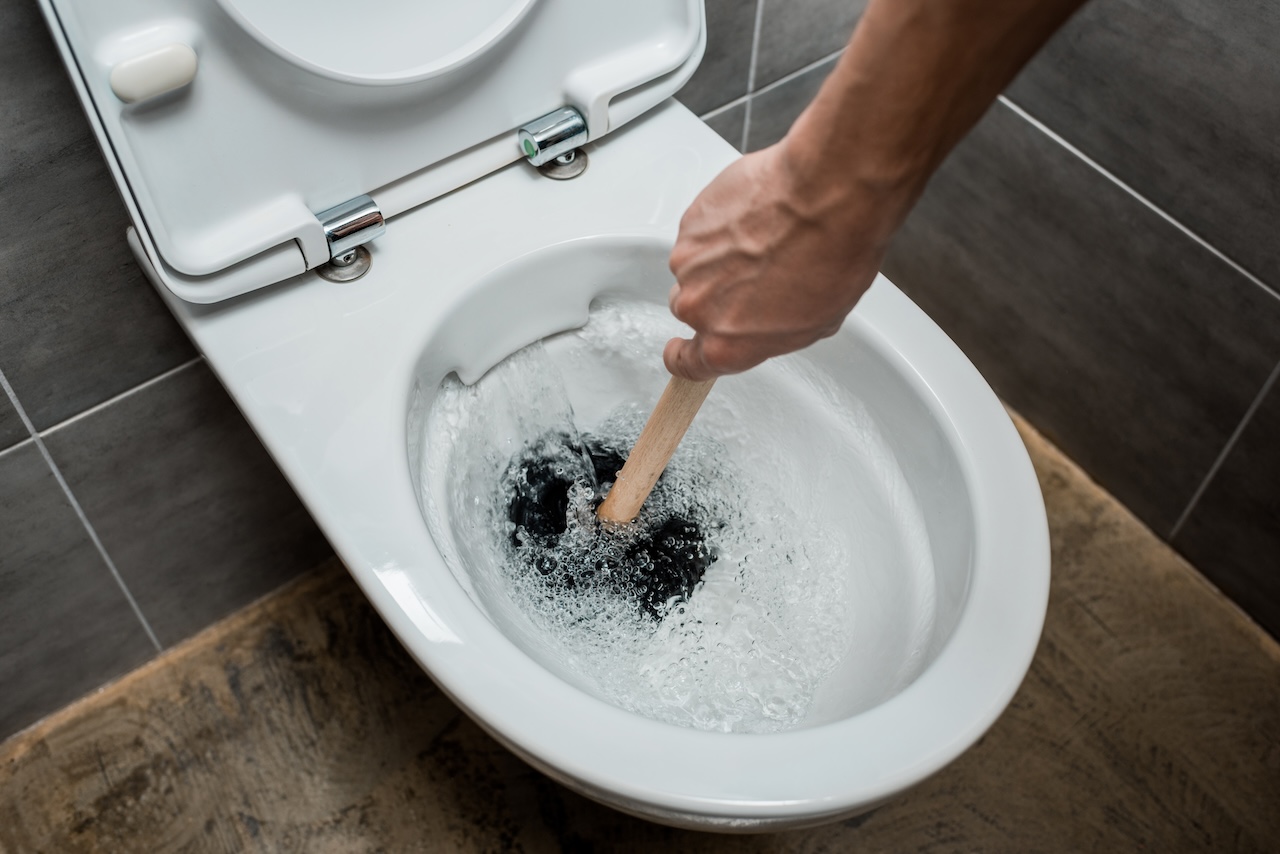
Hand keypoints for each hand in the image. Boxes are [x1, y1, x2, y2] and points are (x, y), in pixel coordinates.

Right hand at [663, 142, 887, 380]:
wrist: (827, 193)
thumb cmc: (831, 255)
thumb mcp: (816, 321)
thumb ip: (772, 332)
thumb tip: (767, 321)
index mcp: (728, 344)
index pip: (686, 364)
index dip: (683, 357)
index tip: (681, 351)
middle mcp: (699, 307)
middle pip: (690, 310)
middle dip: (715, 297)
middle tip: (754, 276)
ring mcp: (689, 262)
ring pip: (694, 268)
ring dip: (720, 259)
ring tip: (763, 241)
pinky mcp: (690, 221)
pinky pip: (699, 232)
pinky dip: (721, 228)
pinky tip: (756, 218)